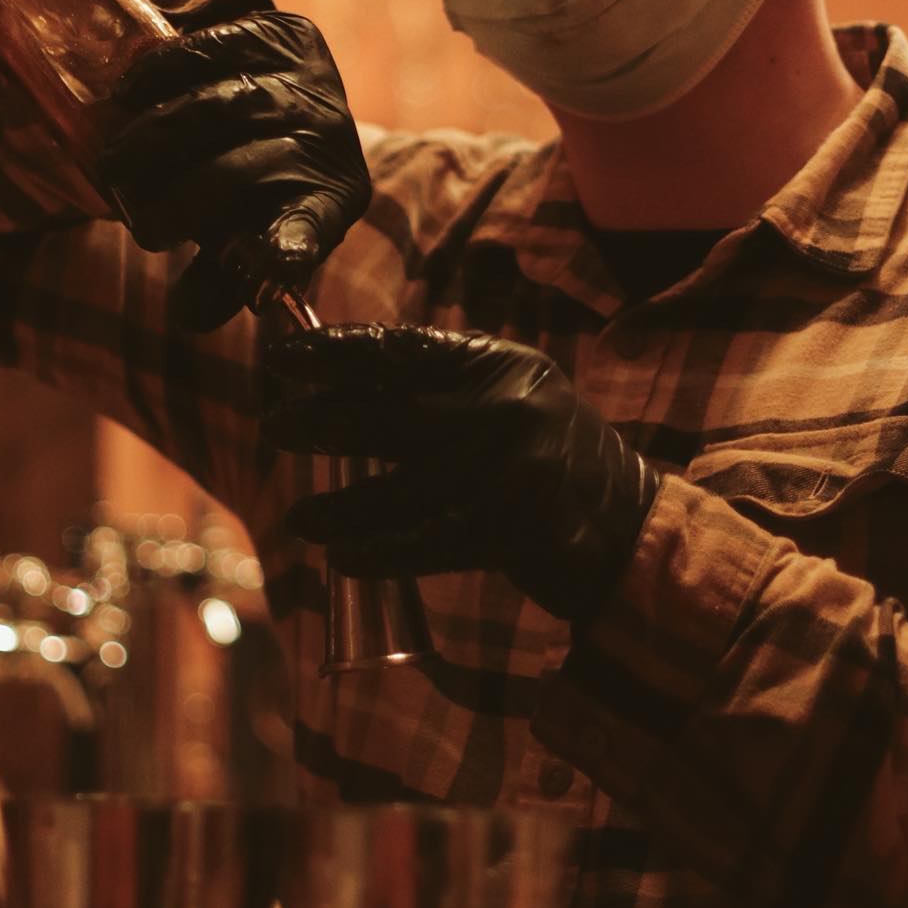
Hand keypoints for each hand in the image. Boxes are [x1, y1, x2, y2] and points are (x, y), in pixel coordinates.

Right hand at [98, 0, 371, 328]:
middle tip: (138, 222)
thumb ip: (216, 279)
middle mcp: (332, 139)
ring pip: (229, 107)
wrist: (269, 91)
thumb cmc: (247, 186)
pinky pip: (219, 46)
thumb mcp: (237, 237)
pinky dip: (167, 69)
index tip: (274, 266)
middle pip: (249, 170)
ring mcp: (314, 81)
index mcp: (331, 201)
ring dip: (162, 136)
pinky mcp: (287, 32)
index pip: (311, 229)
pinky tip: (129, 89)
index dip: (290, 248)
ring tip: (116, 161)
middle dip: (185, 200)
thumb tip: (190, 317)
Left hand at [263, 325, 658, 620]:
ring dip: (337, 504)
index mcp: (501, 365)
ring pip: (394, 488)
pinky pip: (419, 544)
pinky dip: (374, 552)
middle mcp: (504, 410)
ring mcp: (506, 473)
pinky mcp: (507, 533)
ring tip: (301, 514)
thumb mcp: (515, 393)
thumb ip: (447, 380)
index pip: (401, 349)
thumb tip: (343, 374)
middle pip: (386, 413)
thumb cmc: (555, 455)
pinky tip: (341, 557)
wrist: (631, 524)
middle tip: (276, 426)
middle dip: (319, 420)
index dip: (335, 351)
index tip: (284, 356)